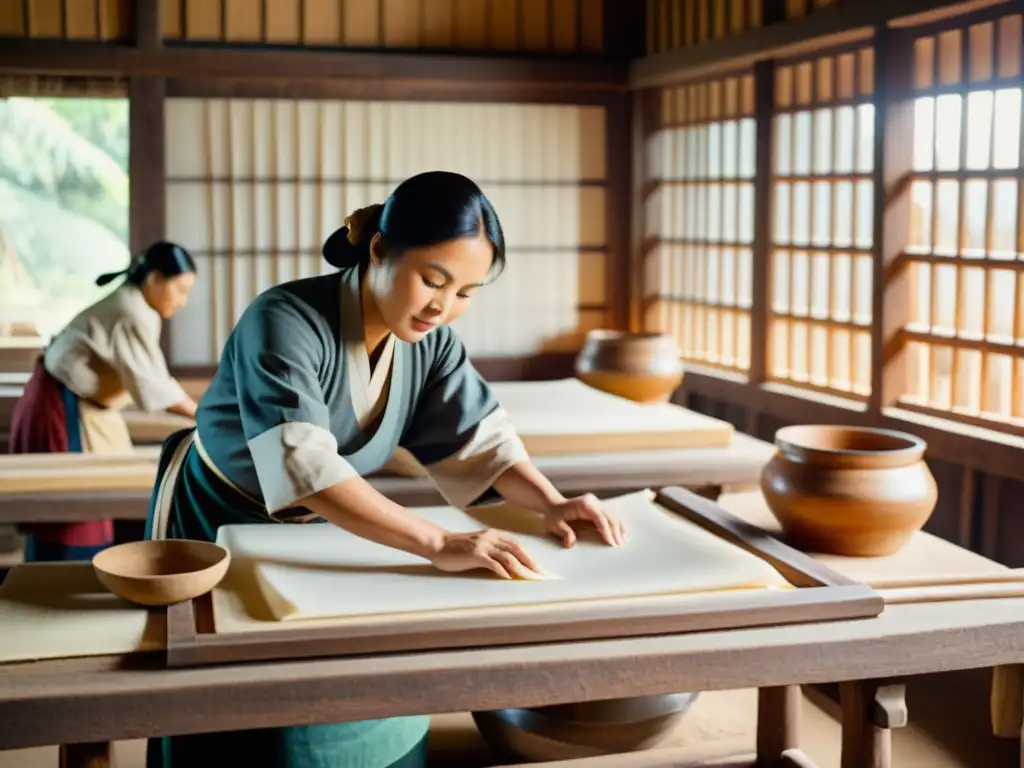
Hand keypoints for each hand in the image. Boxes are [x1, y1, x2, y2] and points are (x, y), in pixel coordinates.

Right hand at [431, 529, 546, 579]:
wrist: (438, 544)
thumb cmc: (457, 547)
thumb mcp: (478, 544)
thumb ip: (492, 550)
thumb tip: (508, 565)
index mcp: (493, 534)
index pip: (516, 545)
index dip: (527, 555)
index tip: (536, 567)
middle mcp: (490, 537)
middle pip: (516, 550)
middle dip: (529, 562)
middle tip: (538, 574)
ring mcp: (483, 545)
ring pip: (508, 557)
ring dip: (520, 568)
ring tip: (528, 578)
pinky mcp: (475, 554)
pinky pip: (493, 563)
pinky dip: (503, 571)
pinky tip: (509, 578)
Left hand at [544, 494, 625, 547]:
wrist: (554, 505)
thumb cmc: (554, 516)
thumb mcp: (555, 524)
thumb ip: (564, 533)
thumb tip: (570, 543)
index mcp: (584, 504)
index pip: (599, 517)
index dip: (606, 530)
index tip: (611, 543)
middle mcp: (593, 501)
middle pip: (609, 516)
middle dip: (615, 531)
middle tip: (619, 546)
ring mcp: (597, 503)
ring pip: (613, 515)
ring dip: (620, 528)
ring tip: (624, 541)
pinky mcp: (599, 507)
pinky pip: (612, 515)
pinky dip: (618, 524)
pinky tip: (623, 534)